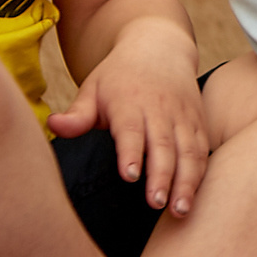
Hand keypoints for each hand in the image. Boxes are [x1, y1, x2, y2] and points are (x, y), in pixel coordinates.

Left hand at [48, 46, 209, 215]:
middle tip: (157, 203)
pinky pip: (203, 149)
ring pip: (188, 150)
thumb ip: (77, 114)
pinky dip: (201, 173)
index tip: (131, 176)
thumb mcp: (94, 88)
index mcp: (129, 102)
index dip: (132, 153)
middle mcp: (159, 109)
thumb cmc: (119, 75)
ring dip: (187, 181)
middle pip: (163, 145)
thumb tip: (53, 125)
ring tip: (180, 209)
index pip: (131, 130)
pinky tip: (194, 196)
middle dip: (162, 175)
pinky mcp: (198, 121)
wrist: (159, 47)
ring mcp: (183, 116)